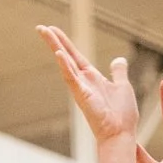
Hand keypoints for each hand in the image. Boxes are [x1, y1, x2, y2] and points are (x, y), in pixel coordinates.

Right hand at [37, 27, 138, 144]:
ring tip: (44, 32)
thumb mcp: (122, 86)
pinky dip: (65, 66)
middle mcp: (83, 82)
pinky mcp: (82, 97)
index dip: (65, 42)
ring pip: (65, 64)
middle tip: (40, 27)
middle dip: (53, 41)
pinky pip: (71, 79)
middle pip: (66, 56)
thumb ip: (118, 72)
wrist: (121, 134)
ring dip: (55, 47)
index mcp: (92, 78)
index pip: (75, 56)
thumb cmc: (122, 116)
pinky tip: (58, 54)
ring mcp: (81, 89)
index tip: (54, 29)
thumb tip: (118, 60)